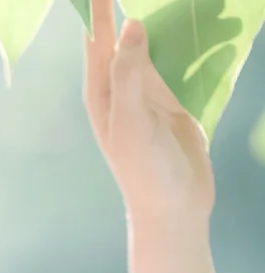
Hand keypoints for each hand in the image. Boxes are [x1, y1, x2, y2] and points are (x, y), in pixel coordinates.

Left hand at [84, 0, 214, 229]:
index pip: (96, 38)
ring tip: (210, 8)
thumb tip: (130, 25)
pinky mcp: (179, 99)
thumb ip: (128, 74)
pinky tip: (222, 32)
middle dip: (144, 6)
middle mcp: (124, 88)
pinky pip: (190, 62)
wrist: (174, 207)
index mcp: (102, 92)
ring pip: (165, 44)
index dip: (99, 6)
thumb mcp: (130, 121)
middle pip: (130, 34)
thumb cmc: (144, 170)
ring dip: (184, 22)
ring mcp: (152, 92)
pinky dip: (204, 46)